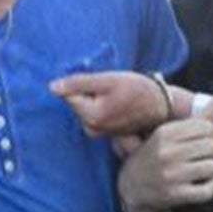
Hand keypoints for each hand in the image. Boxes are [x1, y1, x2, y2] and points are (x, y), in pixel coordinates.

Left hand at [50, 70, 175, 136]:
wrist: (161, 105)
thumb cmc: (137, 90)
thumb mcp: (108, 80)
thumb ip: (78, 83)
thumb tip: (51, 87)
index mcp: (91, 117)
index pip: (69, 95)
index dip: (82, 83)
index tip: (99, 80)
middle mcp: (92, 129)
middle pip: (76, 102)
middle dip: (88, 90)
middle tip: (109, 86)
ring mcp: (98, 132)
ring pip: (85, 106)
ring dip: (95, 96)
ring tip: (115, 93)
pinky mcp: (104, 131)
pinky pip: (93, 112)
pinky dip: (101, 104)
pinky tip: (116, 101)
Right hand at [117, 94, 212, 211]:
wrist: (132, 188)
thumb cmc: (155, 157)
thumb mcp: (170, 134)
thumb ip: (199, 117)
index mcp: (165, 133)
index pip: (206, 127)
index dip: (210, 136)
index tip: (204, 143)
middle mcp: (166, 152)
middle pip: (212, 147)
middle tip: (205, 159)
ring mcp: (170, 175)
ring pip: (211, 167)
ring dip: (211, 171)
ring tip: (201, 172)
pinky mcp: (174, 194)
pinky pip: (208, 190)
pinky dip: (212, 187)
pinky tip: (204, 185)